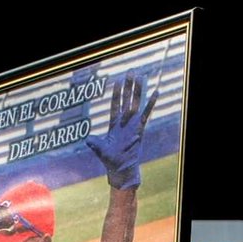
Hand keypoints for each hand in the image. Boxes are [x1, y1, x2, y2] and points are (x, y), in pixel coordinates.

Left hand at [86, 71, 156, 189]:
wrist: (121, 170)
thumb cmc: (110, 161)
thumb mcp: (100, 150)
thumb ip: (94, 143)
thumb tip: (87, 139)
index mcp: (114, 124)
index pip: (115, 104)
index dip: (116, 93)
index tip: (117, 81)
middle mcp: (124, 122)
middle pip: (126, 100)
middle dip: (128, 86)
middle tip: (131, 72)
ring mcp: (132, 124)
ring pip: (136, 103)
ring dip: (138, 91)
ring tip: (141, 77)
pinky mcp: (140, 129)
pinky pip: (146, 114)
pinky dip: (151, 103)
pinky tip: (155, 93)